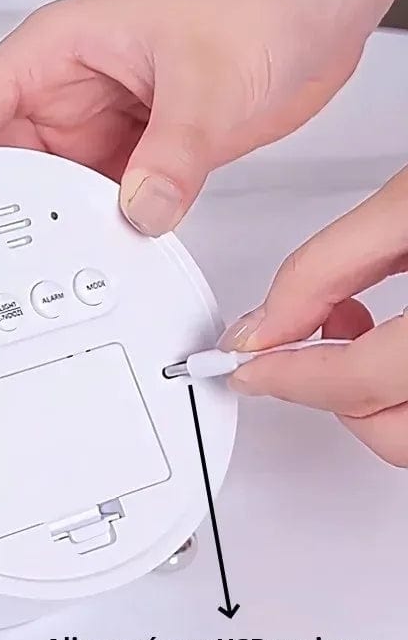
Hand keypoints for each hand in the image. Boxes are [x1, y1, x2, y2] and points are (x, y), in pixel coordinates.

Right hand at [0, 0, 404, 235]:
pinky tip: (99, 251)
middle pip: (0, 163)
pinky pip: (100, 201)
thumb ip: (170, 157)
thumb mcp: (207, 79)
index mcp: (56, 52)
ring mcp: (102, 127)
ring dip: (49, 226)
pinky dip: (98, 228)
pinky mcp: (139, 154)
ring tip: (42, 265)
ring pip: (50, 191)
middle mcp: (69, 93)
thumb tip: (139, 213)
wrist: (322, 0)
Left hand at [221, 165, 407, 466]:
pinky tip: (396, 343)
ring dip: (372, 400)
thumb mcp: (407, 206)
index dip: (286, 377)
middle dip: (332, 396)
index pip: (358, 382)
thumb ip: (324, 269)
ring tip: (355, 330)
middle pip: (393, 433)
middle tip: (300, 346)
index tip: (247, 368)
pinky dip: (404, 392)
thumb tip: (265, 328)